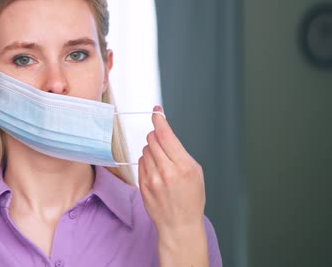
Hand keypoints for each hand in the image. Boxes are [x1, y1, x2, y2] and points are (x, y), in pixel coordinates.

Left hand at [138, 106, 205, 237]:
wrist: (179, 224)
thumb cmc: (190, 198)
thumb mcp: (195, 172)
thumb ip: (179, 151)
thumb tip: (165, 133)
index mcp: (184, 166)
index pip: (165, 135)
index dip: (159, 120)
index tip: (156, 112)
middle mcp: (167, 171)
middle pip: (152, 139)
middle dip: (156, 137)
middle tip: (163, 143)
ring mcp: (152, 179)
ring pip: (145, 150)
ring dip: (152, 151)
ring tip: (162, 164)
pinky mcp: (142, 184)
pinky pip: (141, 162)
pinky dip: (147, 162)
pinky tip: (156, 172)